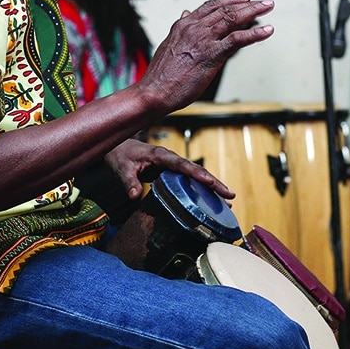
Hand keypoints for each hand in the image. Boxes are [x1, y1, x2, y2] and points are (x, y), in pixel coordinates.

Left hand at [104, 138, 235, 200]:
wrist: (120, 148)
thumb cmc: (122, 155)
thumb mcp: (122, 168)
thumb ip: (129, 182)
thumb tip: (135, 197)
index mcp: (162, 156)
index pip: (183, 165)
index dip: (198, 174)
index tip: (211, 183)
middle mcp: (171, 160)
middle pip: (197, 170)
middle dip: (214, 182)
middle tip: (230, 194)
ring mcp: (173, 166)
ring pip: (196, 176)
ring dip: (212, 187)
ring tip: (228, 200)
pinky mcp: (172, 172)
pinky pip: (190, 180)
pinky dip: (202, 189)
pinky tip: (212, 199)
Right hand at [138, 0, 273, 108]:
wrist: (154, 91)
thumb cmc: (161, 75)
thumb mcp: (168, 45)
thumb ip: (179, 30)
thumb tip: (184, 14)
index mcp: (183, 25)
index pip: (210, 6)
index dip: (228, 0)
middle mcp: (194, 28)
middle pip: (225, 9)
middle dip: (248, 4)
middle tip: (264, 2)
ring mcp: (204, 40)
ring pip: (233, 19)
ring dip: (254, 11)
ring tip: (268, 7)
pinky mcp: (212, 54)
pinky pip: (238, 39)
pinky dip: (255, 33)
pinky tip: (267, 30)